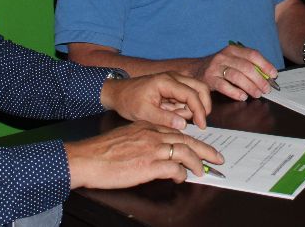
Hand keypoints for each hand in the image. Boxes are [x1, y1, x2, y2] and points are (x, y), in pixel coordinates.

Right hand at [66, 121, 223, 189]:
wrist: (87, 158)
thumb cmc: (101, 152)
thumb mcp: (126, 138)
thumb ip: (143, 141)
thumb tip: (156, 153)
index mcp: (147, 126)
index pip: (176, 130)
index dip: (190, 140)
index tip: (199, 147)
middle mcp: (152, 134)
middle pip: (186, 139)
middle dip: (205, 149)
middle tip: (217, 157)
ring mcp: (152, 148)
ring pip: (185, 151)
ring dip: (198, 162)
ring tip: (204, 170)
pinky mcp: (149, 164)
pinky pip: (174, 168)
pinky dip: (181, 174)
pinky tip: (181, 178)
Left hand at [101, 72, 211, 129]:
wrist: (118, 93)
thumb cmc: (129, 101)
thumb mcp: (144, 113)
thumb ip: (164, 119)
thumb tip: (184, 125)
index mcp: (166, 81)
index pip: (192, 94)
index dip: (199, 110)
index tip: (201, 126)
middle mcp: (174, 77)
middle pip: (200, 88)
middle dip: (203, 106)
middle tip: (199, 123)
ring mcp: (175, 80)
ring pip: (196, 92)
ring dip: (191, 108)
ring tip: (172, 117)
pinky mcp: (174, 86)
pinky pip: (187, 96)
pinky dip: (185, 107)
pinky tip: (170, 113)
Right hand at [190, 44, 277, 100]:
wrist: (195, 70)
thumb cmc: (219, 67)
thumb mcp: (233, 60)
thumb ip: (248, 65)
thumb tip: (268, 75)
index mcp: (233, 50)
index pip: (253, 55)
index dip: (265, 65)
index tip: (273, 75)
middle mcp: (224, 56)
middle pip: (246, 67)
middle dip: (259, 79)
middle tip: (266, 89)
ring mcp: (216, 67)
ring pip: (236, 76)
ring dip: (250, 86)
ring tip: (257, 94)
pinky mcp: (209, 79)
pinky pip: (224, 86)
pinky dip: (235, 92)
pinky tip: (243, 96)